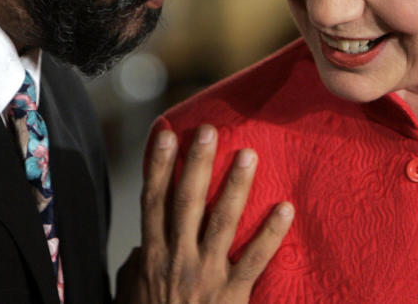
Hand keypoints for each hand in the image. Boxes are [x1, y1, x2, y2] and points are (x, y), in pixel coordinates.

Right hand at [117, 124, 293, 302]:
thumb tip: (142, 244)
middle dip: (196, 163)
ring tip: (249, 154)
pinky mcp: (232, 296)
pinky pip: (255, 260)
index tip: (165, 133)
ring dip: (235, 186)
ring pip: (221, 222)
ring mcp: (205, 276)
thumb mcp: (131, 296)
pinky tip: (285, 208)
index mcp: (151, 256)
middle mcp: (176, 259)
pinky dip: (271, 234)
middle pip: (185, 202)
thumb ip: (137, 267)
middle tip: (210, 130)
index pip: (152, 201)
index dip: (156, 165)